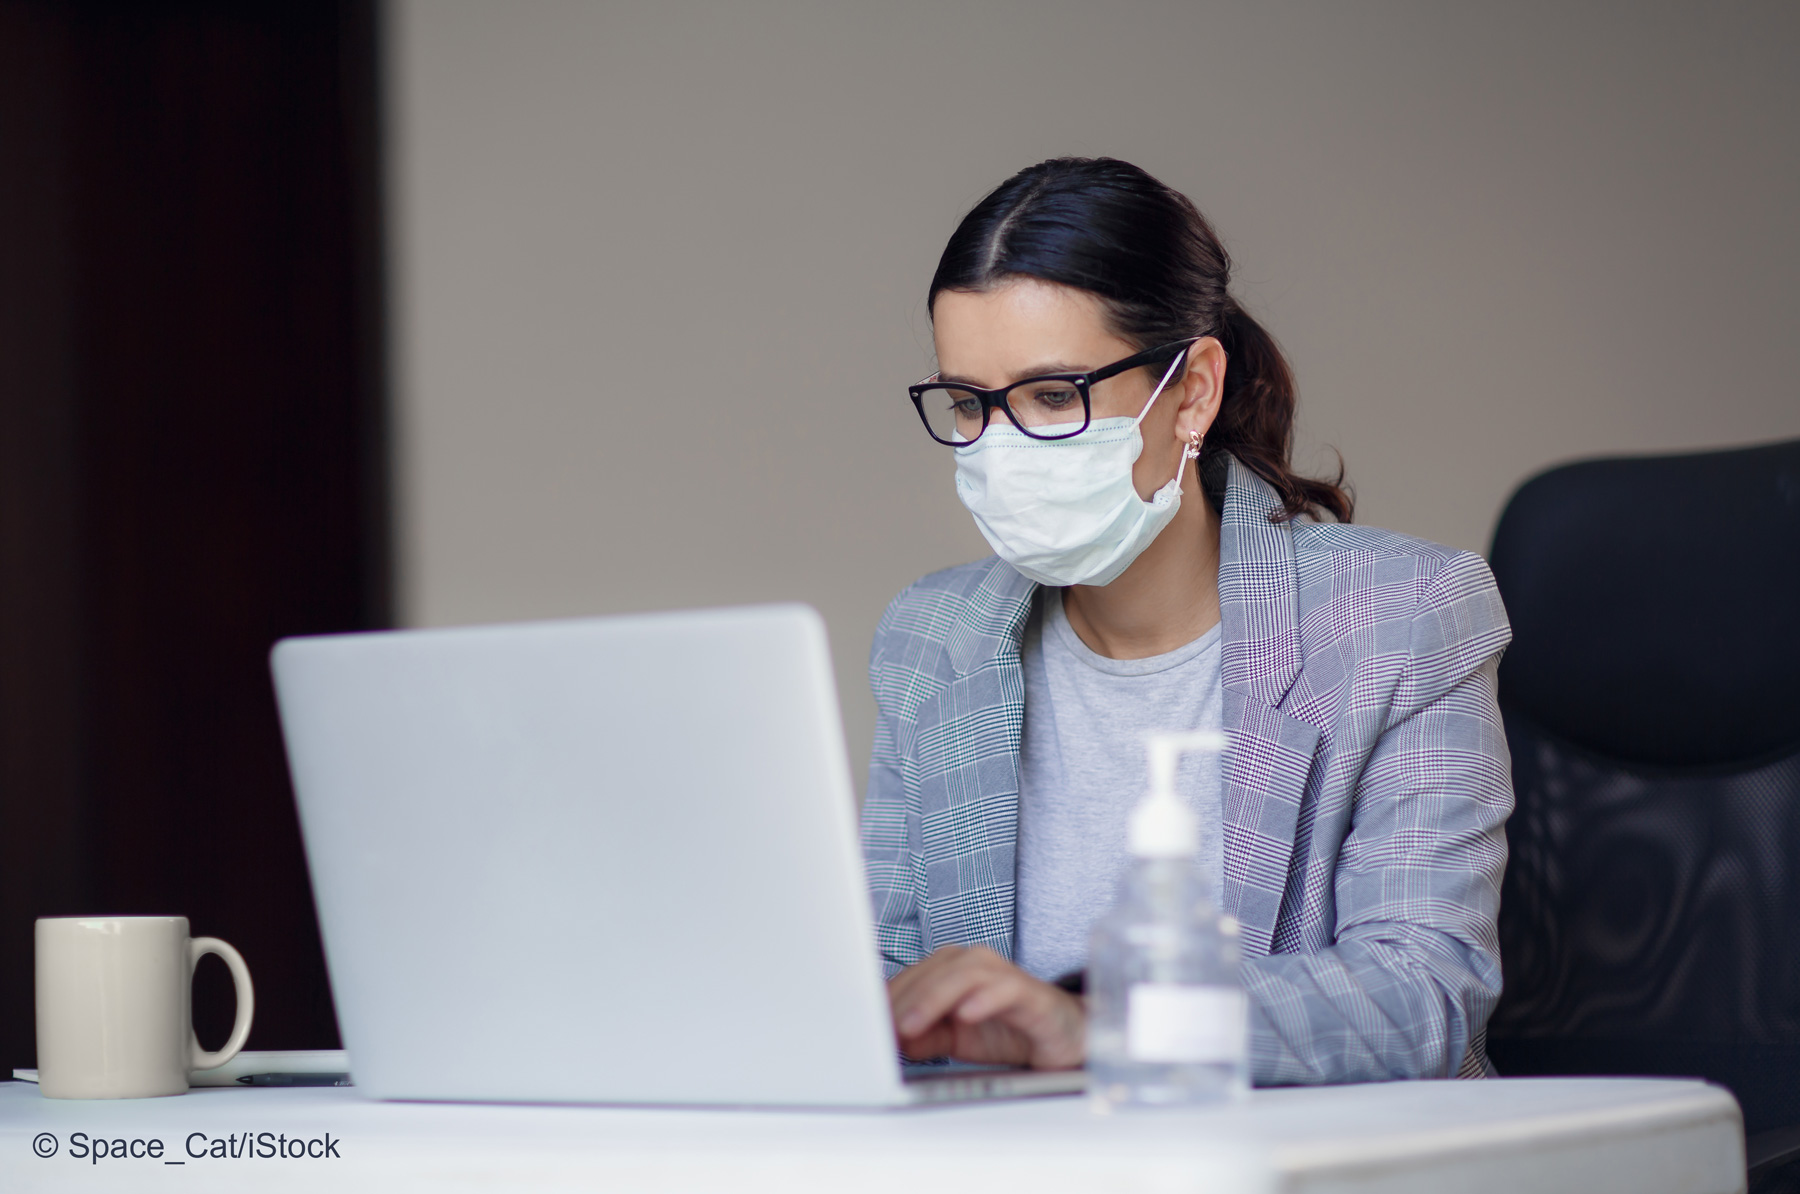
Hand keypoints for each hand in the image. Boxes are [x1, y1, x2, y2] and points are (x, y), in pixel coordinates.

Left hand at [887, 945, 1084, 1069]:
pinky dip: (983, 999)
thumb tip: (888, 1038)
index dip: (888, 1001)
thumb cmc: (1005, 1030)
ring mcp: (1003, 974)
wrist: (1058, 1038)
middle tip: (884, 1029)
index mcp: (950, 969)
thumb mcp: (953, 1040)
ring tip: (913, 1026)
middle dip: (904, 1001)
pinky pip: (1005, 989)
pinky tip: (965, 1016)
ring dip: (934, 999)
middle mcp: (974, 963)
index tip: (866, 1024)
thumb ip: (922, 1037)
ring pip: (963, 974)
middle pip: (932, 971)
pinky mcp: (1029, 992)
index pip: (911, 977)